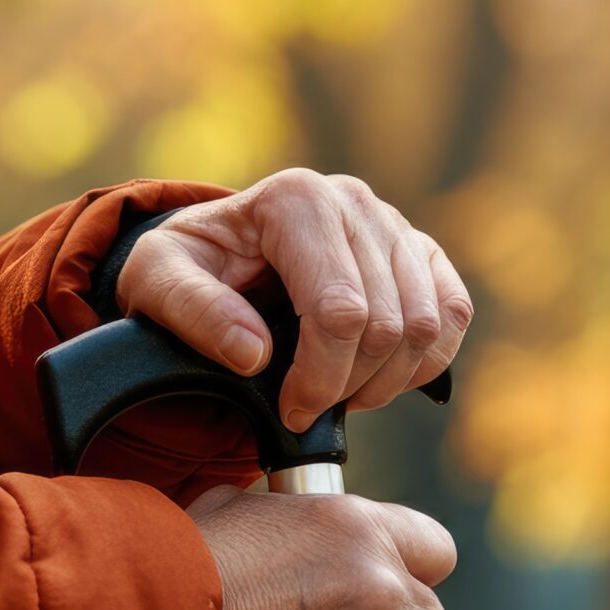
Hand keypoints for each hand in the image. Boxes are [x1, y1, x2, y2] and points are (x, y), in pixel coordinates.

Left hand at [116, 168, 472, 431]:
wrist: (219, 253)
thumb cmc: (189, 267)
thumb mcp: (156, 280)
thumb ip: (194, 311)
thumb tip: (255, 354)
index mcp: (296, 200)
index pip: (339, 309)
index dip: (321, 377)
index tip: (291, 410)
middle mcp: (353, 200)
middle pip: (386, 324)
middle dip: (349, 385)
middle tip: (309, 408)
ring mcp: (393, 223)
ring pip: (426, 325)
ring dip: (387, 381)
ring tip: (340, 393)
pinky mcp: (420, 250)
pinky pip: (453, 313)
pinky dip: (426, 360)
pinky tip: (381, 376)